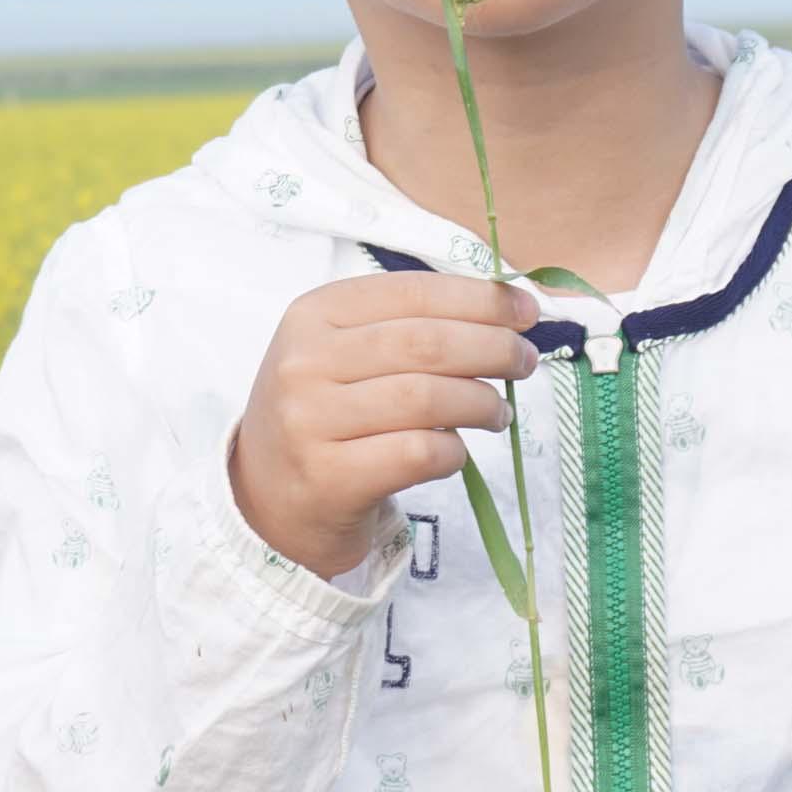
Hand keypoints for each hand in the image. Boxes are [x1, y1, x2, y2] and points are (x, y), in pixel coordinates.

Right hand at [227, 270, 540, 576]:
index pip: (412, 292)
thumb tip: (508, 309)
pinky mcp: (329, 477)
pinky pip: (418, 454)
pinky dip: (454, 452)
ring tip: (497, 413)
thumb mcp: (344, 353)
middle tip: (524, 361)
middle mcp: (305, 361)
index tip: (525, 311)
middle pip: (426, 344)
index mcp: (314, 314)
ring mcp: (311, 420)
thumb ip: (410, 325)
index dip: (479, 299)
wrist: (266, 499)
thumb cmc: (323, 415)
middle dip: (493, 348)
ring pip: (428, 399)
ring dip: (482, 404)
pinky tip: (456, 452)